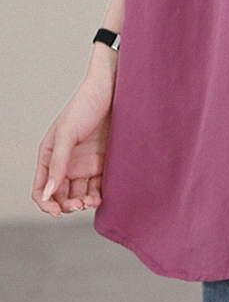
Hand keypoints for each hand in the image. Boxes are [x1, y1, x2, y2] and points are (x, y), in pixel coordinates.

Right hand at [31, 68, 114, 215]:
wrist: (114, 90)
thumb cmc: (86, 105)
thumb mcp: (67, 133)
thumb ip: (58, 163)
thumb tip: (47, 194)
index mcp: (50, 155)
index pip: (41, 188)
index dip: (46, 204)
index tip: (57, 211)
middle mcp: (66, 162)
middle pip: (60, 195)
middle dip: (66, 205)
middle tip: (78, 205)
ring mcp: (85, 163)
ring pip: (79, 194)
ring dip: (82, 203)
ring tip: (90, 202)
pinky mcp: (104, 162)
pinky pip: (97, 186)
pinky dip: (96, 196)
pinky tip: (100, 197)